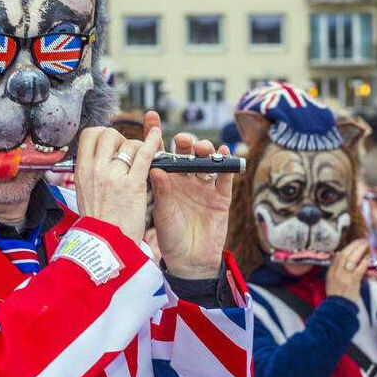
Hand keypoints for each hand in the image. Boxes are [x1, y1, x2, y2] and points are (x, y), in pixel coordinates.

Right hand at [75, 125, 161, 243]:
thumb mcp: (83, 192)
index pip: (89, 134)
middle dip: (121, 138)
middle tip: (127, 152)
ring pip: (129, 143)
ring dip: (138, 147)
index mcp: (82, 170)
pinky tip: (158, 134)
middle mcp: (96, 170)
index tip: (111, 143)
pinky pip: (144, 154)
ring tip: (141, 160)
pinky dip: (153, 141)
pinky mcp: (133, 184)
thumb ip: (90, 172)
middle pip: (109, 134)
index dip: (103, 134)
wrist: (106, 244)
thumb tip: (99, 156)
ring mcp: (114, 176)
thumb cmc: (98, 222)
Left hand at [146, 111, 233, 279]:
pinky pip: (225, 176)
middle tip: (183, 141)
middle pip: (186, 153)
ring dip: (205, 151)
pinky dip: (226, 164)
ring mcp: (204, 187)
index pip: (160, 152)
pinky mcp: (221, 196)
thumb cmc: (171, 237)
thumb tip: (155, 167)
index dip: (155, 134)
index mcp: (166, 181)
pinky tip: (225, 153)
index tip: (150, 116)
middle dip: (185, 142)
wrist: (191, 261)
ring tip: (202, 148)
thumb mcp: (163, 213)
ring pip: (206, 161)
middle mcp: (185, 180)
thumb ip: (162, 191)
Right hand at [325, 238, 370, 305]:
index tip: (354, 243)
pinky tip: (368, 258)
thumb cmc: (337, 296)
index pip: (338, 256)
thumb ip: (336, 268)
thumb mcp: (332, 281)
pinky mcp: (351, 282)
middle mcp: (336, 273)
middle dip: (354, 246)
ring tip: (366, 245)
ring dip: (359, 250)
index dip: (347, 248)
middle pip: (344, 255)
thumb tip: (340, 254)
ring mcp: (343, 277)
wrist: (338, 308)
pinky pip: (358, 269)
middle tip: (362, 240)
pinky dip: (364, 263)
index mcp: (331, 272)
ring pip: (351, 259)